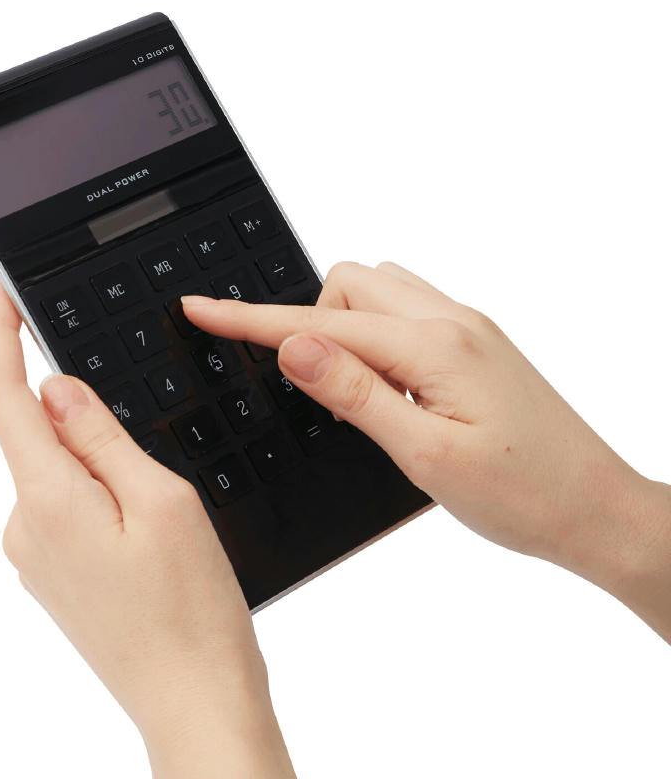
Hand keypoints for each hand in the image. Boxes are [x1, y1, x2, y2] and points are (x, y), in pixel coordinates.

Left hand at [0, 285, 296, 778]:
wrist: (195, 701)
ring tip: (166, 523)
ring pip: (60, 471)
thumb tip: (56, 386)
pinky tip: (150, 538)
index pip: (4, 394)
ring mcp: (36, 554)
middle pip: (39, 433)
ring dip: (105, 465)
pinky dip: (102, 494)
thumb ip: (100, 436)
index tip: (4, 293)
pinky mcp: (55, 572)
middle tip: (157, 463)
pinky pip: (68, 505)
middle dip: (89, 418)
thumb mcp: (162, 499)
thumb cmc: (191, 612)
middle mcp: (24, 526)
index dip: (0, 336)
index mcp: (46, 499)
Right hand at [183, 262, 670, 641]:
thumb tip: (294, 344)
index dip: (250, 318)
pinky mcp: (472, 343)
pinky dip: (376, 337)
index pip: (319, 322)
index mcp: (435, 345)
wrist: (596, 511)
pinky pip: (403, 312)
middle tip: (324, 395)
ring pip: (375, 292)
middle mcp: (451, 321)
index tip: (202, 307)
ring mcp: (465, 327)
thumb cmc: (525, 495)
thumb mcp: (425, 455)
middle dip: (312, 324)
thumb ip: (354, 393)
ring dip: (346, 328)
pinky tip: (390, 391)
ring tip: (360, 397)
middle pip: (346, 286)